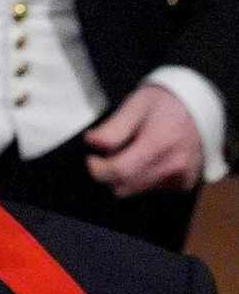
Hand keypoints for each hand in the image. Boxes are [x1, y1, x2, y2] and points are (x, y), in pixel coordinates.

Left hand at [84, 84, 203, 196]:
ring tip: (136, 151)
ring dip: (126, 177)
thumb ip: (113, 128)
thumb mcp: (137, 105)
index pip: (118, 172)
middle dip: (110, 173)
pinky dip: (142, 178)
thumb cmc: (167, 103)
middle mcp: (174, 165)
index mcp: (160, 144)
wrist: (200, 105)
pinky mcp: (184, 184)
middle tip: (117, 151)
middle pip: (123, 187)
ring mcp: (181, 177)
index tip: (93, 158)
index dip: (98, 168)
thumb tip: (93, 142)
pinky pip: (150, 190)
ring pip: (135, 191)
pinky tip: (150, 159)